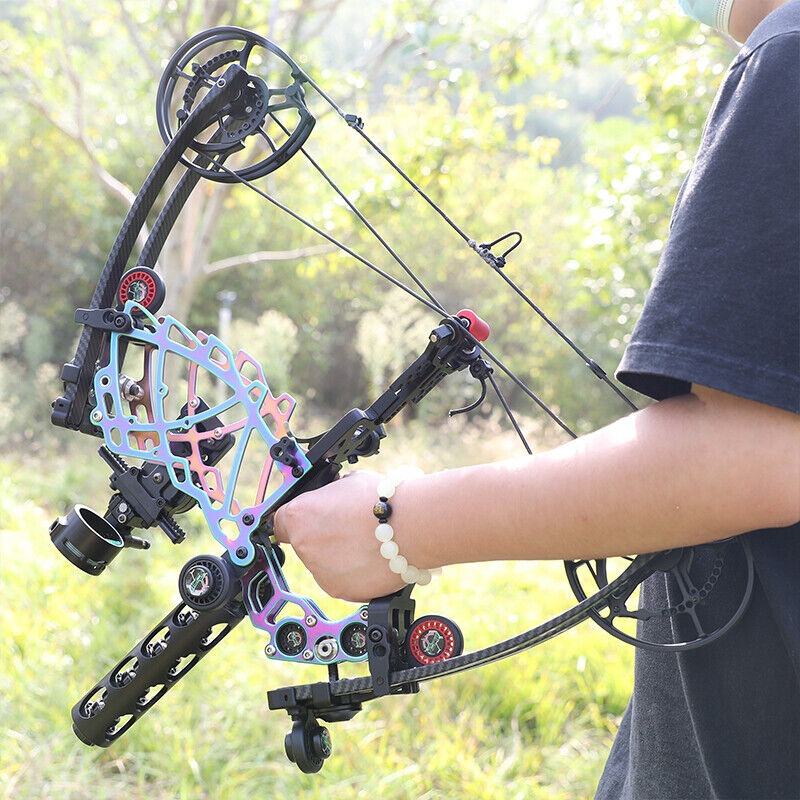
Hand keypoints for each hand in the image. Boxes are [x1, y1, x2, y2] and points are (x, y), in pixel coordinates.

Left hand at [273, 471, 407, 601]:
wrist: (411, 527)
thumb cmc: (381, 500)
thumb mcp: (347, 483)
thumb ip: (330, 495)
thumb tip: (332, 498)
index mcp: (299, 515)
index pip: (280, 521)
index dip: (296, 520)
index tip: (308, 520)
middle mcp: (304, 546)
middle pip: (305, 543)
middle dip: (322, 536)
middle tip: (348, 527)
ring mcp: (321, 572)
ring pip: (324, 563)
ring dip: (339, 555)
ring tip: (366, 542)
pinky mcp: (341, 590)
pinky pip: (342, 579)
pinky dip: (353, 572)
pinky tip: (371, 557)